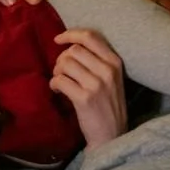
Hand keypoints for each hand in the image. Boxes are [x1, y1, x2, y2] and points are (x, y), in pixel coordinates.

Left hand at [49, 29, 127, 147]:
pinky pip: (59, 80)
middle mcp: (107, 70)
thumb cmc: (108, 105)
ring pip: (65, 64)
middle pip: (74, 50)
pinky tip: (57, 90)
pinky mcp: (84, 98)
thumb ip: (98, 61)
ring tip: (60, 81)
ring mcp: (96, 84)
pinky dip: (54, 84)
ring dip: (57, 72)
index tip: (58, 39)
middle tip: (61, 71)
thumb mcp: (112, 79)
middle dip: (61, 59)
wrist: (112, 135)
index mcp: (115, 62)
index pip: (90, 37)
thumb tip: (71, 46)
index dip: (71, 34)